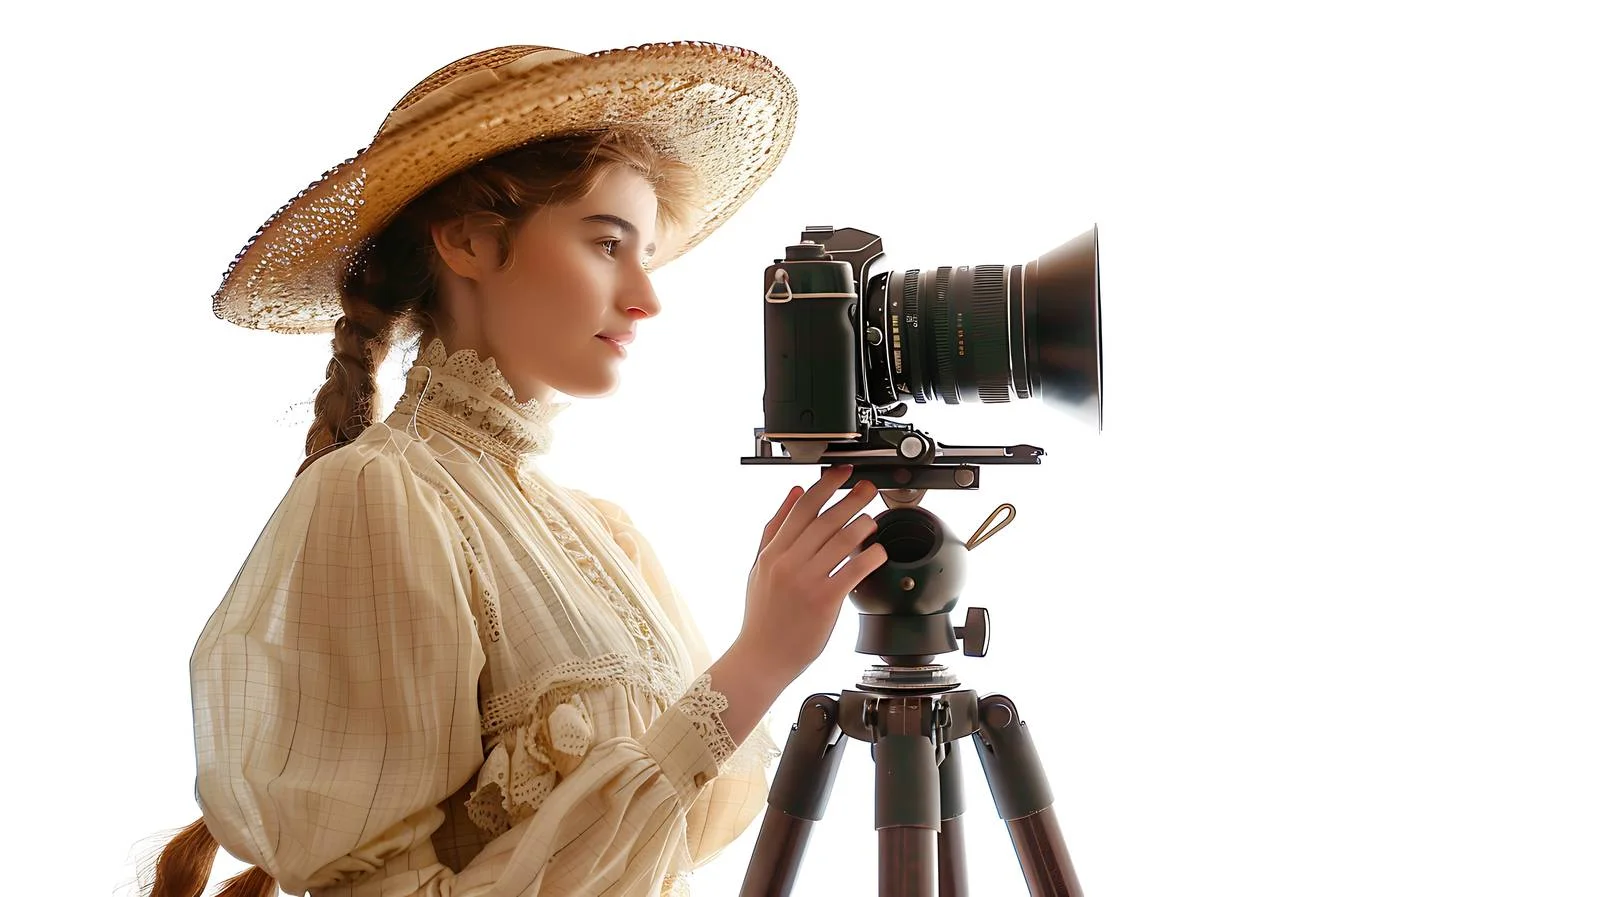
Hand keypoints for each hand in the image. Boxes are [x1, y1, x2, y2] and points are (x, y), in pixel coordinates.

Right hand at [738, 464, 888, 682]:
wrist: (762, 658)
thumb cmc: (763, 617)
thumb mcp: (758, 568)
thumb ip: (775, 529)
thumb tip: (794, 493)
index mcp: (773, 552)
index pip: (802, 508)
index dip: (825, 485)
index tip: (841, 472)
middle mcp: (788, 562)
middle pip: (825, 519)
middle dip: (851, 498)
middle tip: (868, 488)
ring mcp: (806, 581)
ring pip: (842, 540)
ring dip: (863, 524)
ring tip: (873, 519)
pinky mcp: (824, 601)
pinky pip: (853, 570)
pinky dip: (870, 556)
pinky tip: (879, 551)